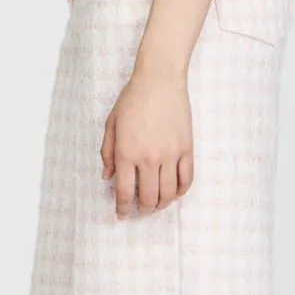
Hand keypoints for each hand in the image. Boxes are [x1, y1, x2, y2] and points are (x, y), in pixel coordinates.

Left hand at [101, 62, 194, 217]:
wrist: (159, 81)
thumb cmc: (132, 100)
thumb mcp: (111, 125)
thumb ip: (108, 153)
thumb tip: (108, 176)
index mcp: (127, 153)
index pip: (125, 191)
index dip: (123, 208)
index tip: (123, 214)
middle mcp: (149, 158)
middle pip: (149, 197)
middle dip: (144, 209)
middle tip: (141, 210)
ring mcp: (170, 154)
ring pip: (169, 192)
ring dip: (162, 204)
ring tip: (157, 204)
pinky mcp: (186, 148)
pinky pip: (187, 178)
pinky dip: (181, 191)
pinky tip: (175, 193)